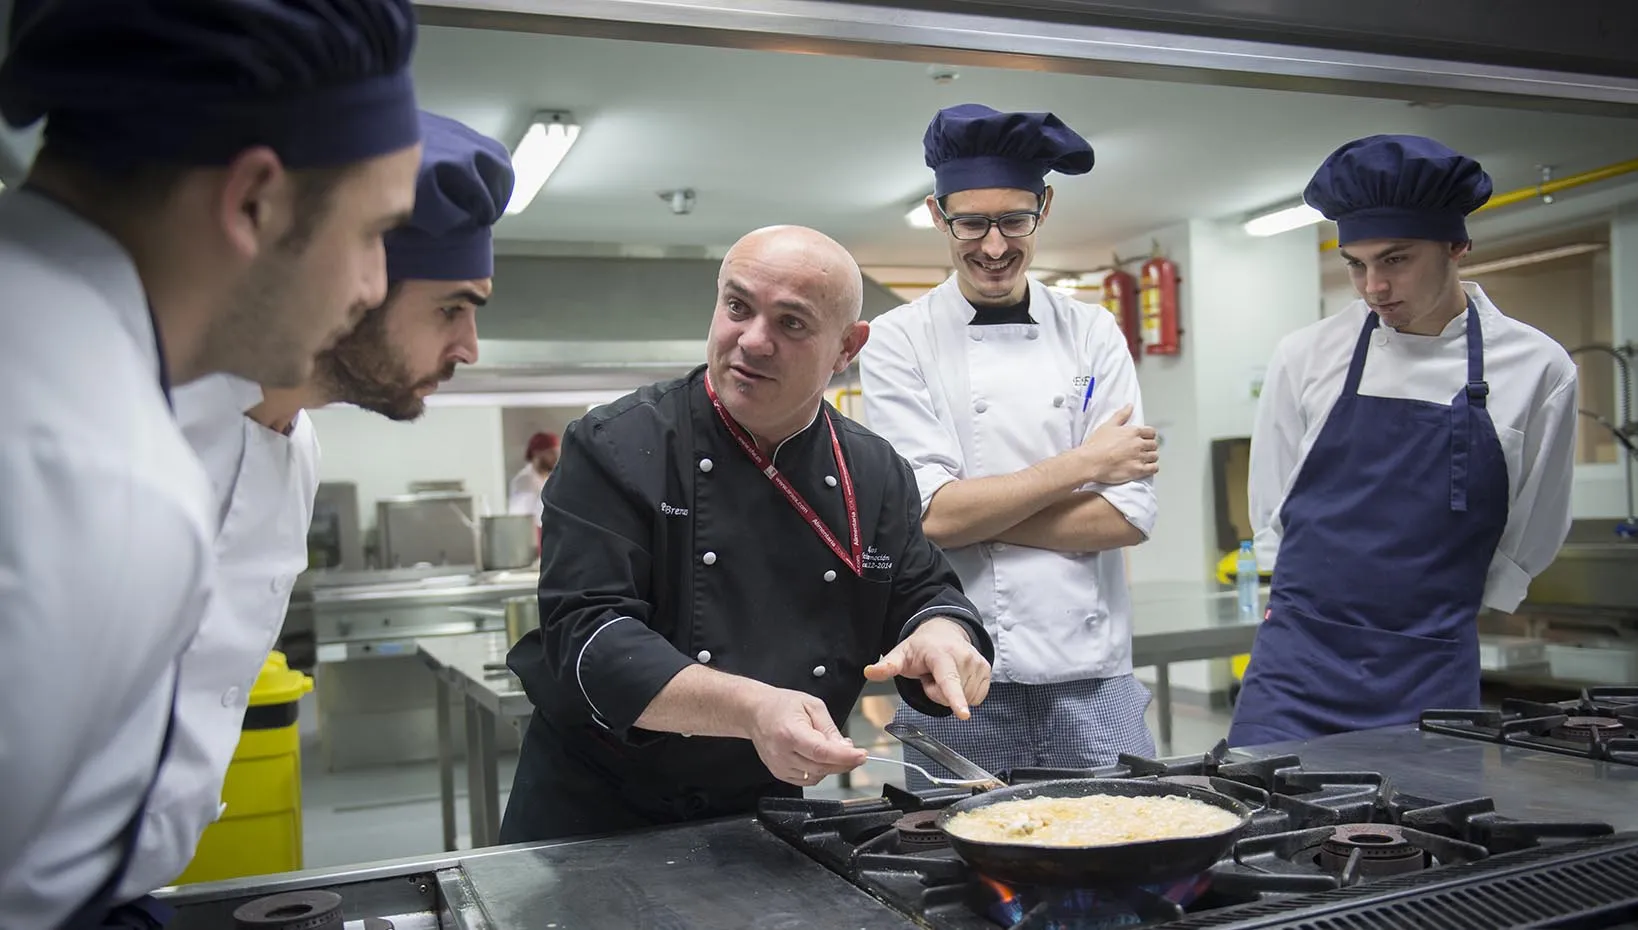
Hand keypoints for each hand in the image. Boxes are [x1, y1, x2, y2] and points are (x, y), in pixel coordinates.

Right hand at [746, 687, 867, 786]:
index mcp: (790, 733)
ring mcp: (779, 766)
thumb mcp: (812, 705)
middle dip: (844, 762)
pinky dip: (819, 771)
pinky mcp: (779, 773)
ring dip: (831, 767)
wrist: (755, 712)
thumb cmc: (781, 705)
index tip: (861, 755)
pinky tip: (819, 757)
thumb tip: (846, 748)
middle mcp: (783, 753)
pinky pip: (807, 780)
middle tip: (854, 751)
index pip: (822, 752)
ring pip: (816, 776)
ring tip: (832, 749)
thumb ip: (829, 728)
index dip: (844, 757)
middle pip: (821, 767)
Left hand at [863, 618, 990, 718]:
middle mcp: (963, 656)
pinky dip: (965, 693)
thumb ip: (886, 666)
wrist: (944, 631)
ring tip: (943, 676)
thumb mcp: (900, 654)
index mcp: (941, 654)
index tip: (963, 714)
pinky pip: (976, 697)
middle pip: (950, 697)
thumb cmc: (921, 647)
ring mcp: (978, 662)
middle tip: (931, 677)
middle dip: (938, 693)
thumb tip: (869, 672)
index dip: (955, 699)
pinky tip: (957, 678)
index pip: (948, 681)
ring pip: (966, 699)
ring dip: (952, 694)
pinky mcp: (986, 669)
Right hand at [1078, 404, 1158, 484]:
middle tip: (1141, 450)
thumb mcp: (1108, 425)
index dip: (1148, 436)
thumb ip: (1121, 415)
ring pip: (1155, 456)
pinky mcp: (1138, 470)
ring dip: (1150, 458)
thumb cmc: (1096, 445)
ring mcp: (1139, 457)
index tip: (1144, 439)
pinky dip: (1152, 468)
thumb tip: (1130, 406)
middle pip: (1154, 445)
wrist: (1090, 462)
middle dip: (1149, 447)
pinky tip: (1145, 468)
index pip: (1151, 432)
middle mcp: (1138, 443)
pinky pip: (1154, 469)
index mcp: (1133, 431)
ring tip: (1143, 460)